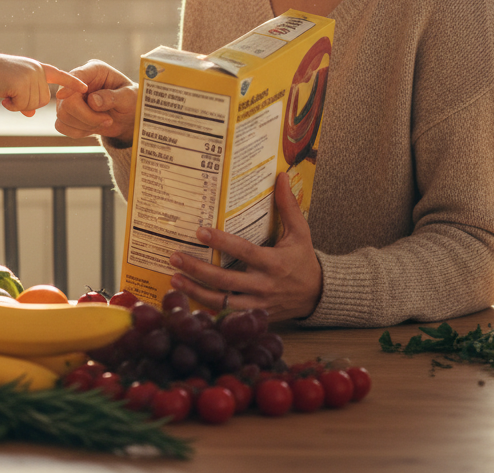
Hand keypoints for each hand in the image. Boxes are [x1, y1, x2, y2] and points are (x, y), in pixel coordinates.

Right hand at [0, 55, 88, 115]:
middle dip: (26, 103)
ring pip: (34, 105)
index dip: (72, 83)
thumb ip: (25, 97)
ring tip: (7, 93)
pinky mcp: (22, 83)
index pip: (59, 75)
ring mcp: (31, 75)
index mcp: (37, 68)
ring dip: (19, 105)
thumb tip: (30, 114)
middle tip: (11, 95)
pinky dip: (13, 106)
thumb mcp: (13, 86)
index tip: (85, 88)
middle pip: (43, 100)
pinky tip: (4, 97)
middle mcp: (37, 70)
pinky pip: (24, 106)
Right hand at [53, 59, 137, 143]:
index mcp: (94, 71)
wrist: (128, 116)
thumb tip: (92, 101)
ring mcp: (71, 99)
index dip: (69, 87)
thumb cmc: (131, 100)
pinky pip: (62, 126)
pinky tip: (92, 128)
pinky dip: (77, 132)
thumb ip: (112, 97)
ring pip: (63, 115)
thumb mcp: (129, 96)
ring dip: (85, 125)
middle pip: (66, 101)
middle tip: (107, 120)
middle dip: (87, 116)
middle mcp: (78, 84)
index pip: (75, 76)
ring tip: (104, 122)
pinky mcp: (68, 114)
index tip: (64, 96)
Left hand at [167, 172, 322, 321]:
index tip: (201, 231)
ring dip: (196, 292)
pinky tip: (188, 299)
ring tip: (174, 279)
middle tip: (175, 256)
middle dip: (198, 269)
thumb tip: (282, 176)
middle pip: (225, 280)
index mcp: (274, 263)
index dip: (222, 242)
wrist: (318, 296)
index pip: (244, 251)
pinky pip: (227, 315)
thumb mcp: (301, 232)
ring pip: (222, 302)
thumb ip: (289, 206)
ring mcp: (258, 304)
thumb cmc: (304, 260)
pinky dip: (207, 309)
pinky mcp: (254, 317)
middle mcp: (263, 285)